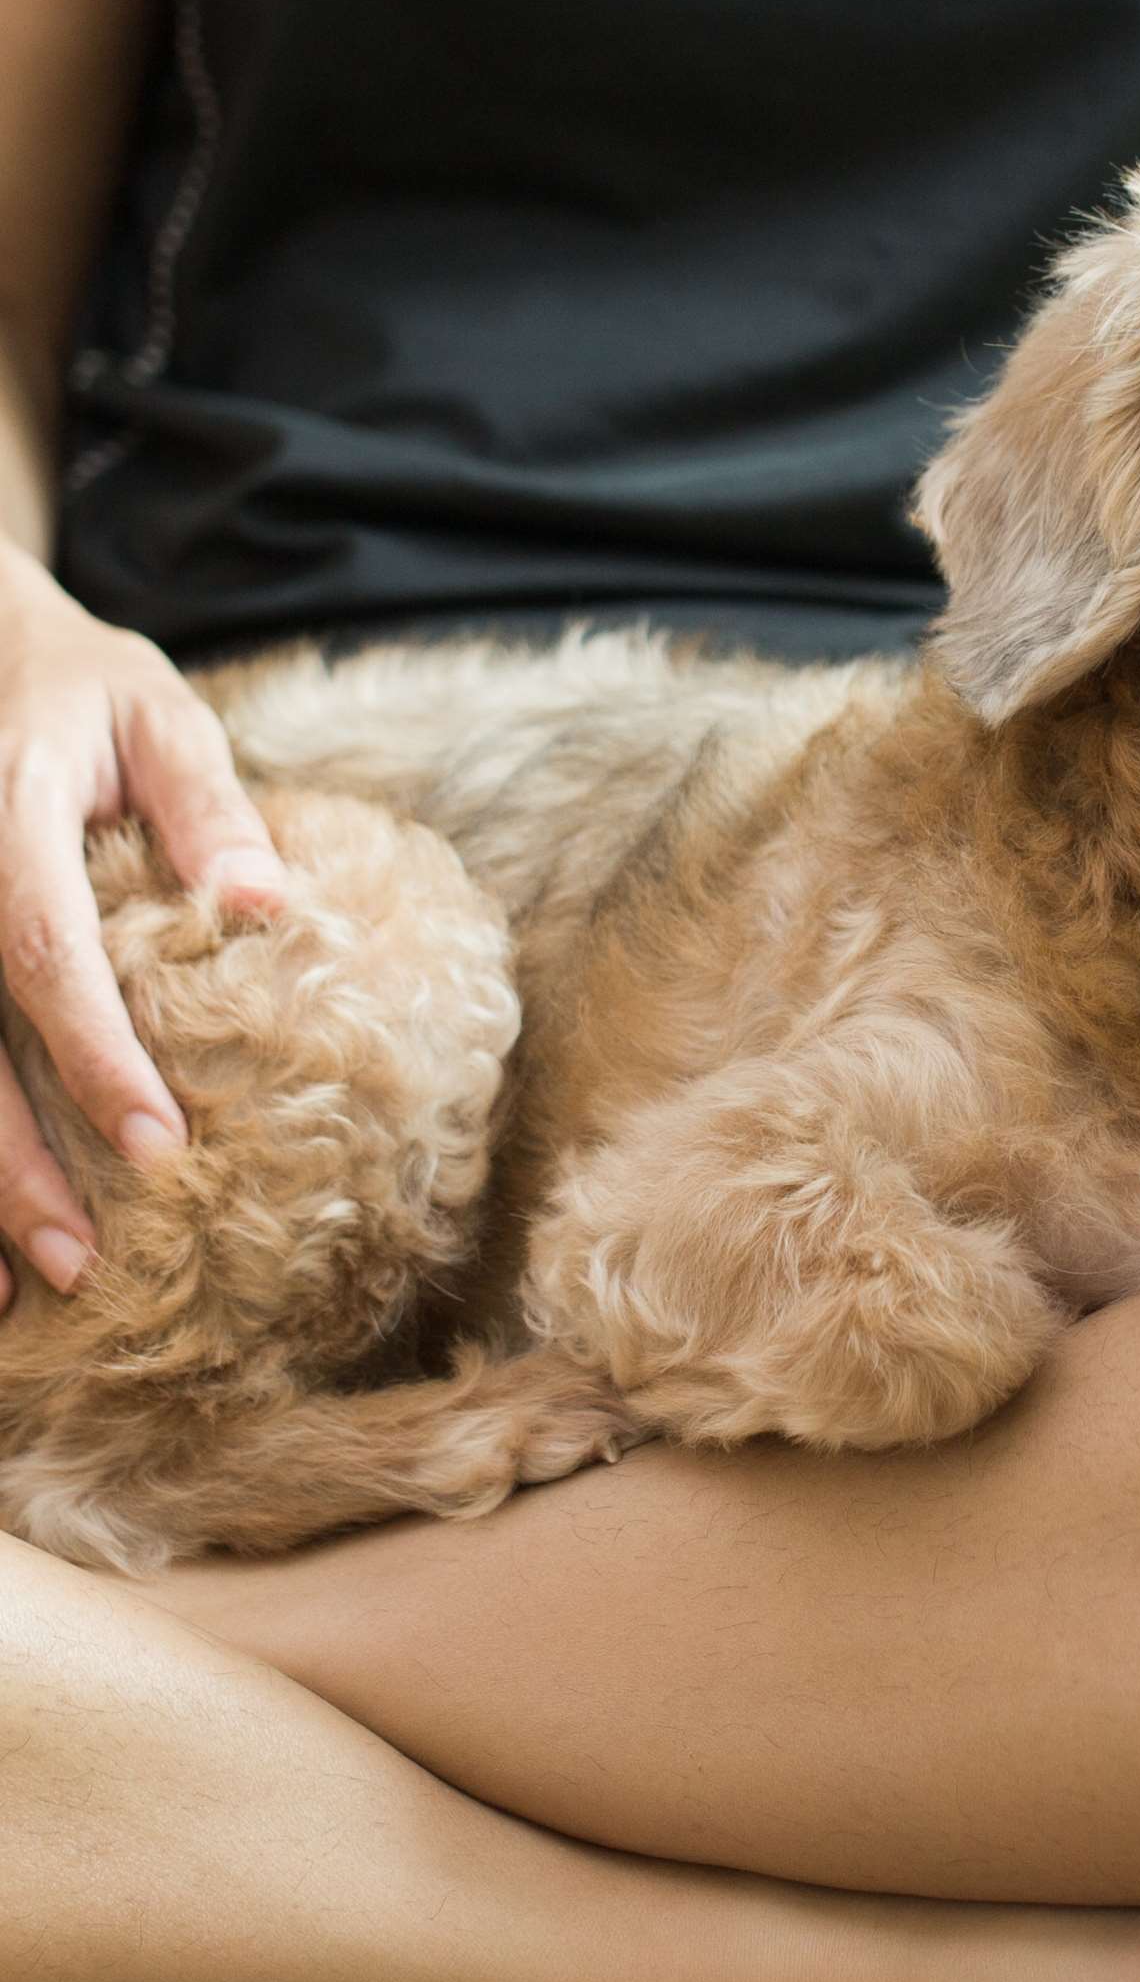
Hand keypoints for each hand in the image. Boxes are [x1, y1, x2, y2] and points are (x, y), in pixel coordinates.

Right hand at [0, 548, 285, 1304]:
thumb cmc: (74, 685)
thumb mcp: (156, 712)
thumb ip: (208, 806)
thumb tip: (271, 908)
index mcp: (0, 819)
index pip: (39, 957)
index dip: (94, 1057)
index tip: (159, 1146)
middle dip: (8, 1163)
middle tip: (80, 1262)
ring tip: (12, 1296)